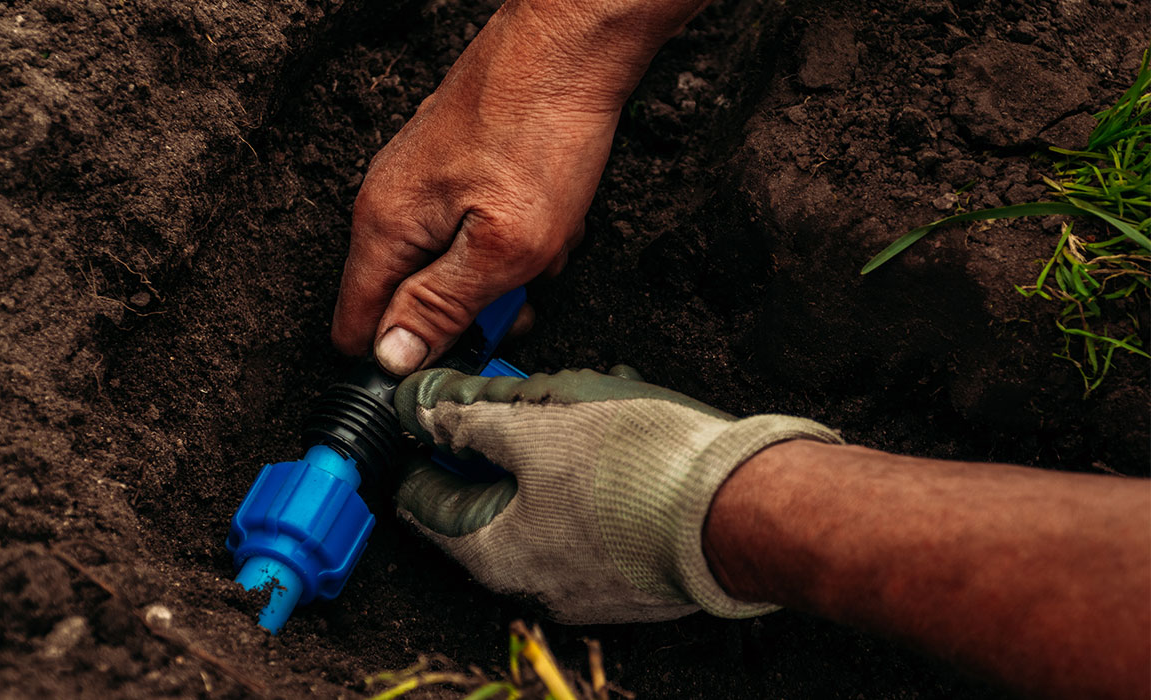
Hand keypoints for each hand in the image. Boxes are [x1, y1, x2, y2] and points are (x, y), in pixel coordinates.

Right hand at [330, 0, 705, 374]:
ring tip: (541, 247)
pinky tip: (544, 218)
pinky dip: (511, 237)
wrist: (569, 46)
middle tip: (519, 296)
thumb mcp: (501, 248)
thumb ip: (441, 306)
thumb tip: (391, 358)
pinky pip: (472, 229)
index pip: (356, 327)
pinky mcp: (452, 168)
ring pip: (450, 265)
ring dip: (500, 273)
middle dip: (469, 312)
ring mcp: (419, 183)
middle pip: (409, 300)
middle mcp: (388, 204)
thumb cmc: (539, 136)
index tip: (455, 358)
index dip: (402, 358)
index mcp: (384, 229)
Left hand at [391, 366, 840, 622]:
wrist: (741, 507)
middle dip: (494, 438)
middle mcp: (535, 579)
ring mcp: (588, 578)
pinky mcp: (632, 564)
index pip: (424, 502)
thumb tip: (421, 406)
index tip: (416, 417)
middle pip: (489, 497)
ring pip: (546, 497)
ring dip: (549, 445)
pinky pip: (592, 509)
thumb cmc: (637, 469)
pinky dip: (592, 467)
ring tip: (576, 399)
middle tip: (507, 392)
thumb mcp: (534, 424)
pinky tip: (619, 427)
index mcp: (494, 553)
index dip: (416, 449)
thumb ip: (468, 416)